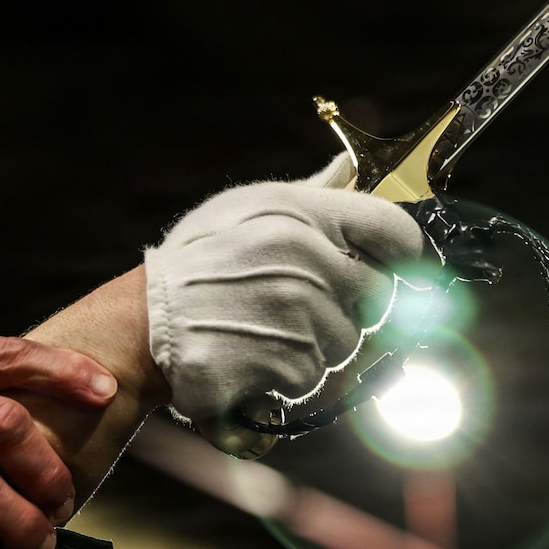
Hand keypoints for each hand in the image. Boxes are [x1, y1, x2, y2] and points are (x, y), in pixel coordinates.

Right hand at [144, 153, 423, 420]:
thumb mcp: (245, 208)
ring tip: (268, 330)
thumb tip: (349, 171)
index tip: (393, 266)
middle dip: (347, 307)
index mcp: (303, 214)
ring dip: (317, 345)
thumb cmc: (195, 262)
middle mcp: (310, 261)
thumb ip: (308, 193)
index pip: (393, 228)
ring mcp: (302, 315)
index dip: (403, 252)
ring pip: (349, 342)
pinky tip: (257, 356)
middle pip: (376, 296)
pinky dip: (292, 375)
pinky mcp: (290, 363)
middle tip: (301, 307)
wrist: (145, 324)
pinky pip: (319, 377)